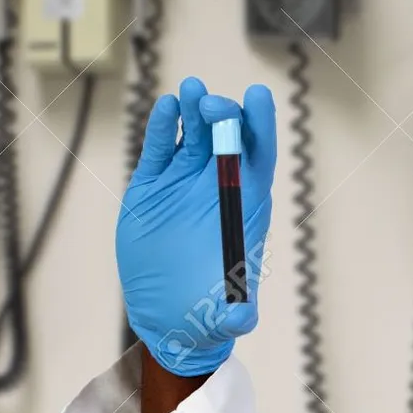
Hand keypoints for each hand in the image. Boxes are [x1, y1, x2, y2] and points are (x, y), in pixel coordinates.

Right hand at [117, 77, 276, 375]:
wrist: (168, 314)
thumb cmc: (209, 312)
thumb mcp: (224, 318)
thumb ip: (235, 316)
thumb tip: (243, 321)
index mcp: (245, 205)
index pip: (259, 155)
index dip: (260, 124)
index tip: (258, 97)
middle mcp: (218, 186)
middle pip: (227, 136)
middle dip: (223, 115)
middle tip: (210, 106)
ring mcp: (184, 182)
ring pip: (194, 134)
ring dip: (193, 109)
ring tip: (189, 91)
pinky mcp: (152, 187)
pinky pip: (159, 149)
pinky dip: (162, 127)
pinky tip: (164, 108)